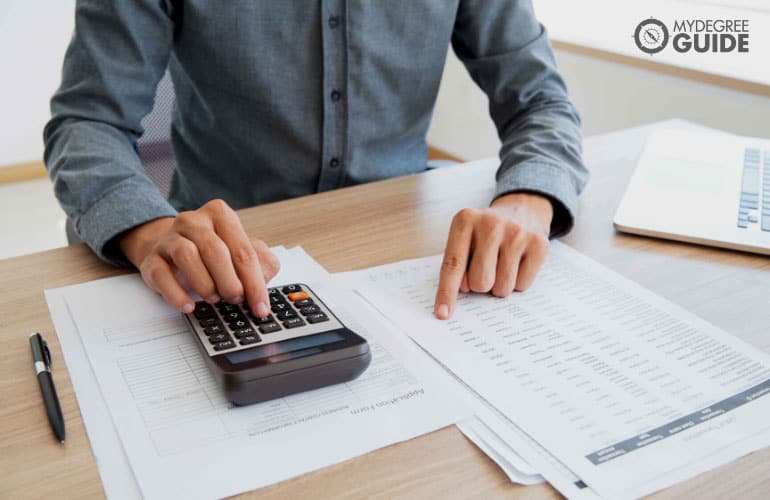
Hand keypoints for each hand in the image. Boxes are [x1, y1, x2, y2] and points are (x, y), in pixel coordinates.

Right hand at [118, 199, 279, 315]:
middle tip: (236, 299)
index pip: (243, 250)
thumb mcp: (241, 251)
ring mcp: (170, 237)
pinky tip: (189, 305)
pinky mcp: (152, 258)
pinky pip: (161, 275)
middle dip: (230, 282)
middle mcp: (194, 221)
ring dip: (205, 284)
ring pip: (187, 256)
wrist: (173, 249)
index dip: (255, 283)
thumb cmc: (213, 252)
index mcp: (221, 215)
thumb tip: (263, 280)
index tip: (260, 308)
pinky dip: (176, 294)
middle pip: (216, 251)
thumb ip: (260, 263)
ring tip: (214, 298)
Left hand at [434, 193, 552, 319]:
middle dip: (481, 284)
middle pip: (479, 282)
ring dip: (500, 284)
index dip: (447, 292)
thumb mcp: (465, 238)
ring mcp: (517, 233)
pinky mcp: (539, 244)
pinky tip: (518, 261)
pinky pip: (522, 285)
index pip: (452, 265)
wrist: (523, 208)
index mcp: (465, 220)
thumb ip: (458, 263)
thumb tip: (464, 289)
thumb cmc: (487, 232)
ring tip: (502, 262)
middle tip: (487, 267)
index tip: (443, 313)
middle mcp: (490, 224)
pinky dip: (518, 281)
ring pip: (502, 288)